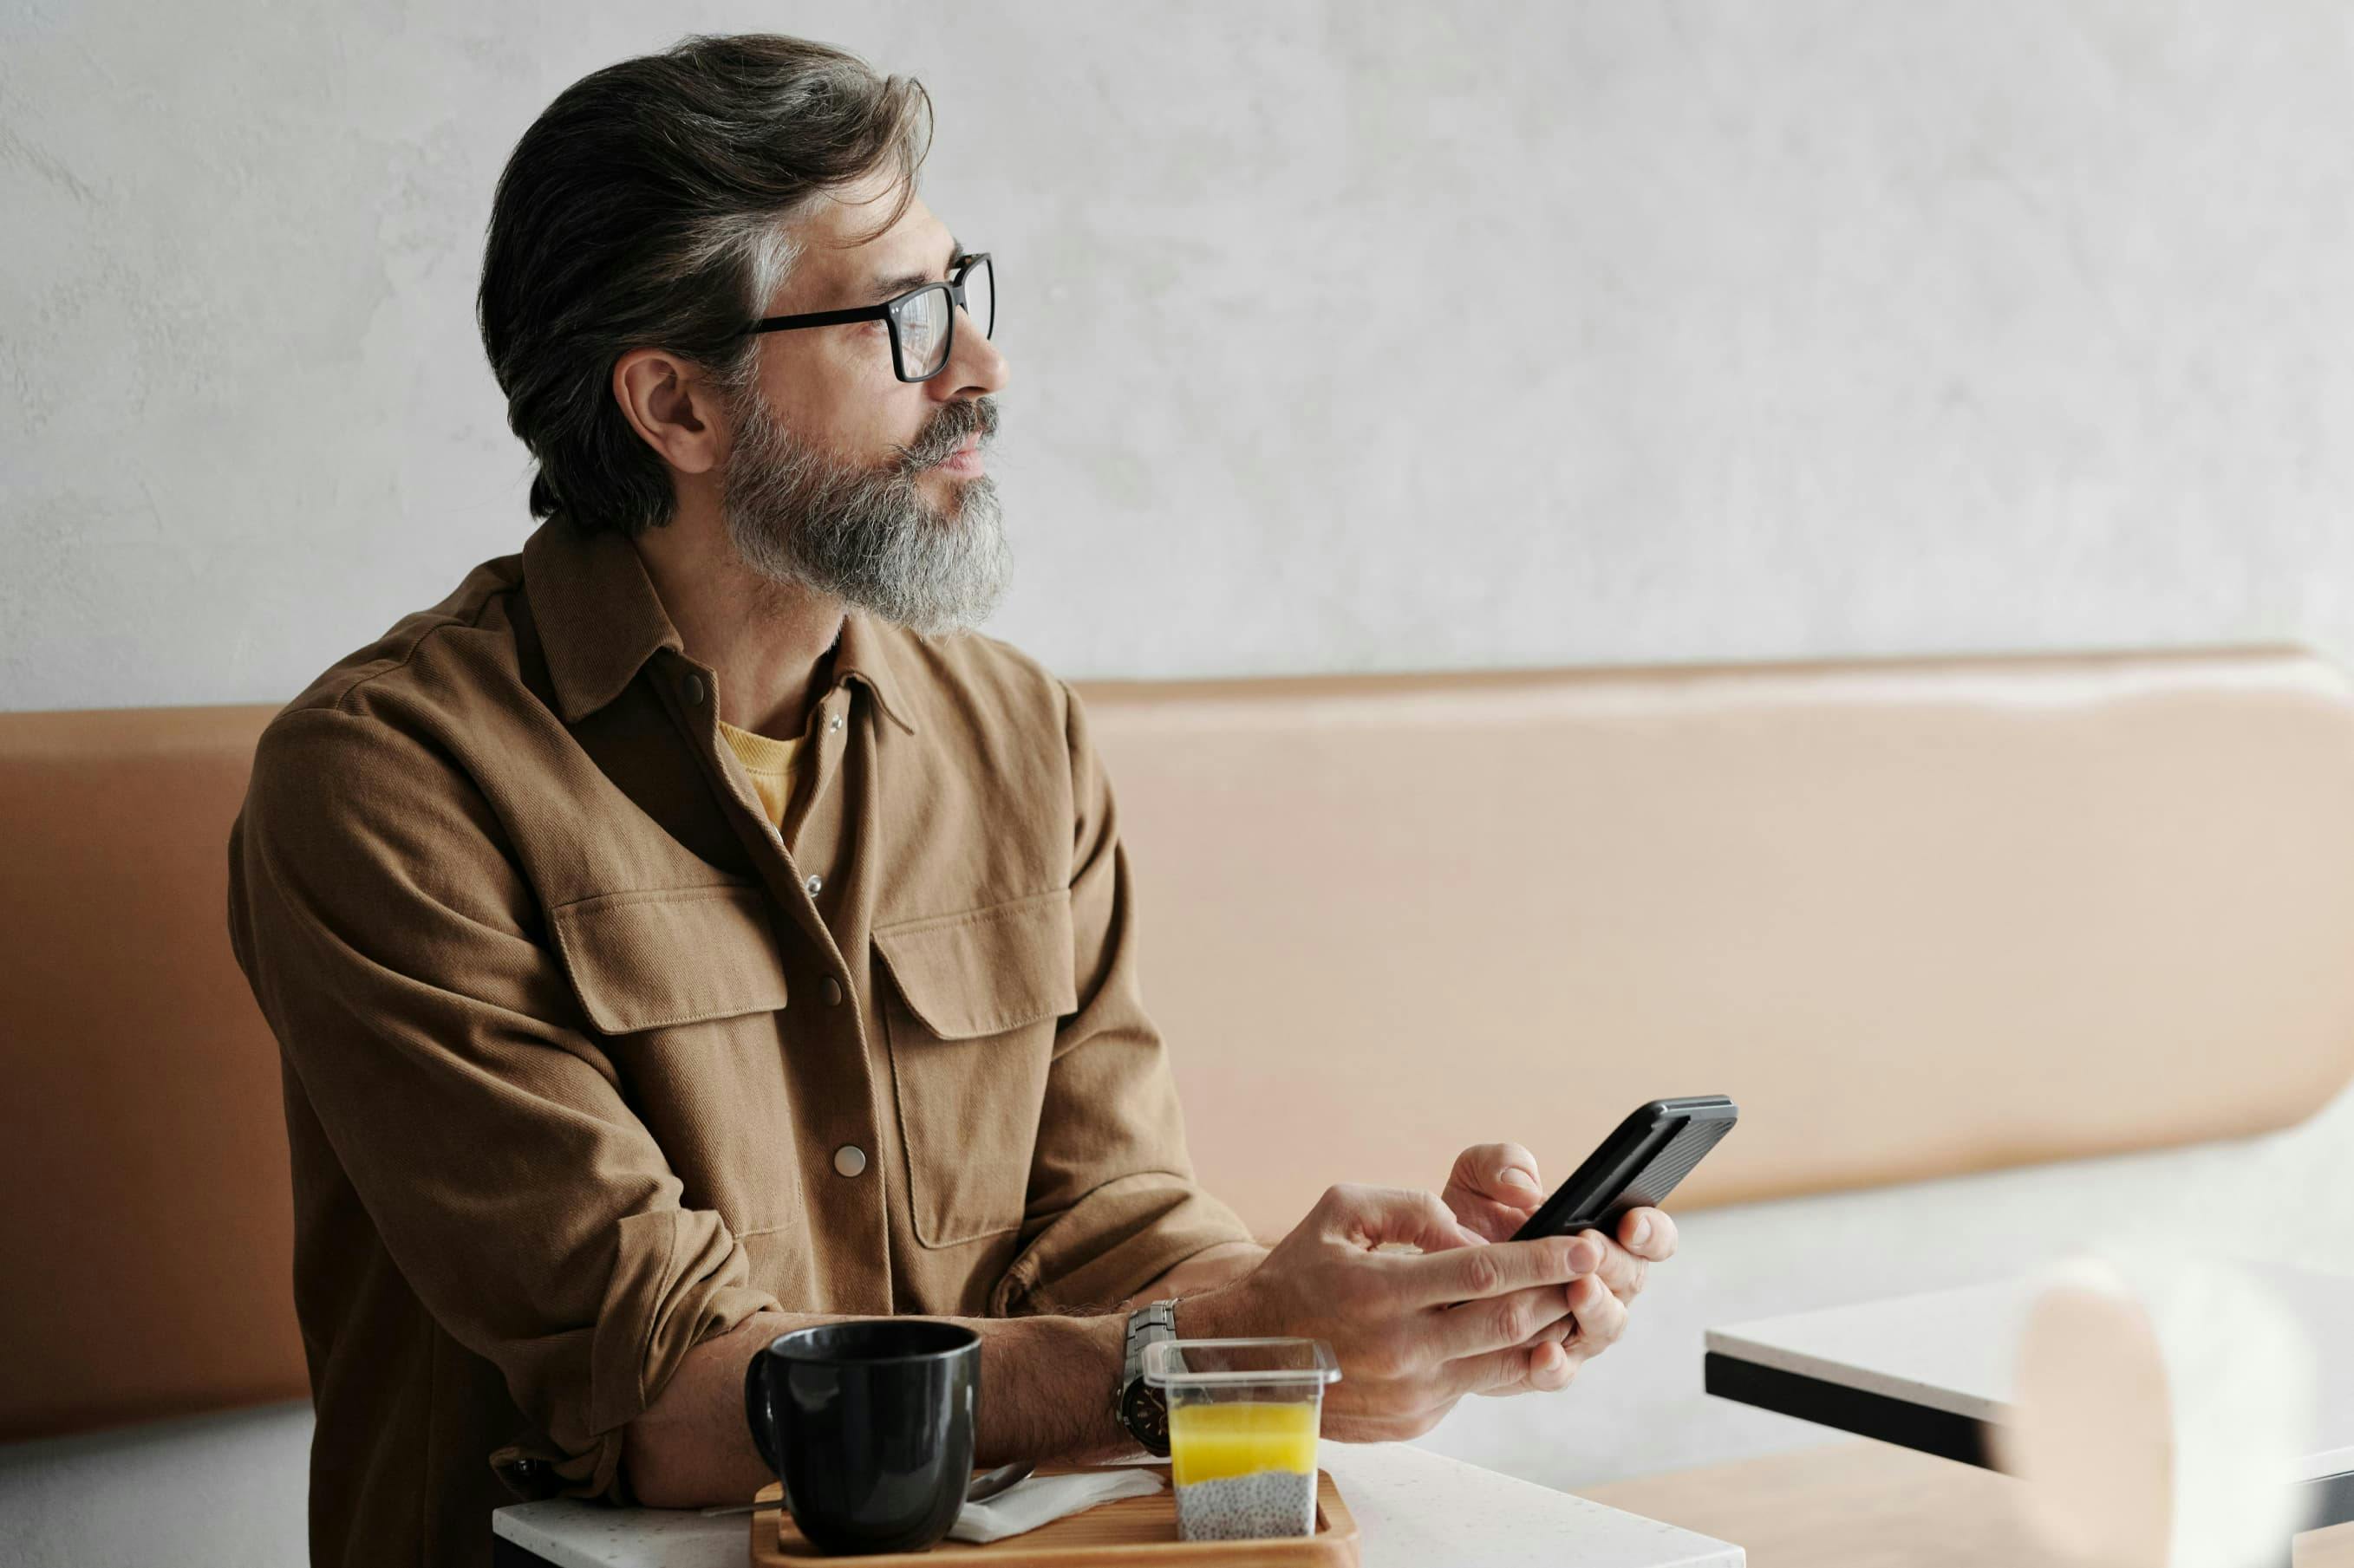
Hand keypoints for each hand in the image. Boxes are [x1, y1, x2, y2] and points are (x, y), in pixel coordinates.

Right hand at [1185, 1184, 1602, 1440]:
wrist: (1249, 1359)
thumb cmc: (1298, 1275)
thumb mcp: (1340, 1212)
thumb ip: (1410, 1208)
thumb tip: (1469, 1232)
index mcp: (1381, 1292)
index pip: (1482, 1274)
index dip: (1540, 1259)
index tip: (1582, 1243)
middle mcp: (1401, 1348)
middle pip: (1508, 1323)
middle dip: (1560, 1294)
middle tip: (1596, 1270)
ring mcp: (1412, 1392)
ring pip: (1504, 1363)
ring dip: (1546, 1331)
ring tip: (1570, 1300)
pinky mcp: (1416, 1420)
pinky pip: (1474, 1383)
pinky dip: (1503, 1357)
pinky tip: (1517, 1331)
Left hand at [1440, 1142, 1680, 1395]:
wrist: (1425, 1278)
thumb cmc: (1461, 1224)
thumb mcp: (1475, 1181)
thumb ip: (1501, 1163)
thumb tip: (1525, 1186)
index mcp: (1596, 1237)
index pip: (1648, 1236)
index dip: (1651, 1230)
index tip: (1631, 1221)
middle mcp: (1596, 1284)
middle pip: (1632, 1279)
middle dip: (1618, 1264)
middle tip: (1592, 1249)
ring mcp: (1573, 1328)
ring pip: (1606, 1327)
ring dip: (1597, 1309)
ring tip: (1577, 1290)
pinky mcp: (1539, 1365)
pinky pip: (1560, 1373)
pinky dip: (1556, 1366)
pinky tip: (1545, 1353)